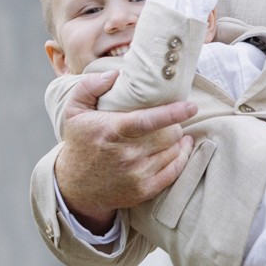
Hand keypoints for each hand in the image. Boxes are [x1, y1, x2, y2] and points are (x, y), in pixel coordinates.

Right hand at [54, 72, 198, 228]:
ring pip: (174, 151)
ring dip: (176, 140)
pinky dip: (181, 157)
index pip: (148, 121)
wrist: (76, 186)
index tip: (191, 106)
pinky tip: (180, 147)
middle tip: (167, 120)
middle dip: (173, 124)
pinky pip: (174, 171)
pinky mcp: (144, 190)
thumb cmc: (81, 142)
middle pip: (169, 135)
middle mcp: (126, 155)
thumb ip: (89, 86)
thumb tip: (115, 75)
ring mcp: (136, 175)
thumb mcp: (74, 110)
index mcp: (111, 131)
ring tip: (169, 133)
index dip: (173, 113)